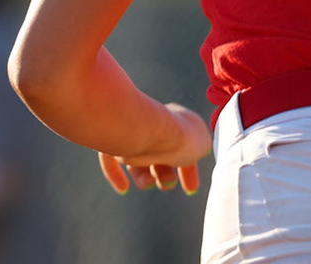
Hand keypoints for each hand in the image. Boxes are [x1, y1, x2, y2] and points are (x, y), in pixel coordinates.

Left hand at [96, 103, 211, 195]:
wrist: (149, 131)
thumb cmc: (178, 137)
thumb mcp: (201, 142)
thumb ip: (199, 145)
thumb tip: (197, 148)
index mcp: (173, 120)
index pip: (182, 145)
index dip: (188, 168)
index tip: (190, 189)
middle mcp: (150, 124)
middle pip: (157, 154)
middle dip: (164, 174)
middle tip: (166, 183)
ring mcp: (129, 132)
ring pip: (135, 159)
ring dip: (143, 177)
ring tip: (149, 182)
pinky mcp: (109, 140)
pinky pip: (109, 158)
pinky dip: (116, 174)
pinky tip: (123, 188)